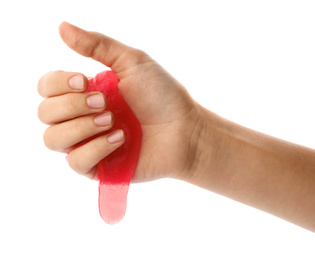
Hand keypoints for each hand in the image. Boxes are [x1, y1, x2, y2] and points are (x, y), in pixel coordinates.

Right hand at [38, 22, 201, 181]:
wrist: (184, 129)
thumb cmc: (162, 95)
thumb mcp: (132, 62)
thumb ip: (97, 45)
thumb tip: (61, 27)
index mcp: (85, 92)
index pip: (46, 88)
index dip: (58, 84)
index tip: (84, 81)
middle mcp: (81, 118)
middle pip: (45, 113)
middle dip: (73, 105)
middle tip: (105, 102)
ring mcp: (87, 143)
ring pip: (52, 139)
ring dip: (82, 127)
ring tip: (111, 121)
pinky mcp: (98, 168)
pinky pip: (75, 162)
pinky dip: (95, 149)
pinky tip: (119, 140)